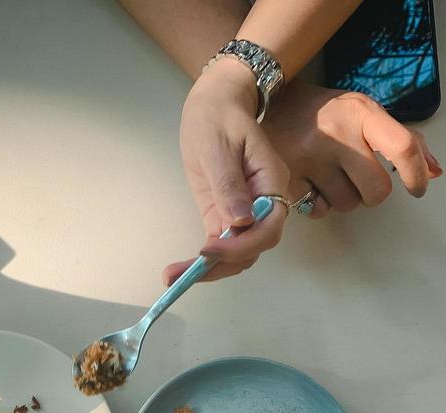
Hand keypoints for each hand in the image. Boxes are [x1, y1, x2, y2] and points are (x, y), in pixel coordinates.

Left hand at [169, 58, 290, 285]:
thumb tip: (241, 221)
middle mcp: (263, 202)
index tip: (209, 248)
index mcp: (271, 183)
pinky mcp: (224, 213)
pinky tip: (180, 270)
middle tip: (182, 275)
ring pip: (238, 251)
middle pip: (254, 247)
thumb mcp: (218, 145)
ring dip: (210, 269)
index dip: (242, 245)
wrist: (215, 102)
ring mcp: (244, 210)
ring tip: (174, 276)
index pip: (268, 228)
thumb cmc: (218, 116)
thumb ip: (229, 184)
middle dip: (221, 265)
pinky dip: (203, 260)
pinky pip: (222, 243)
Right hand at [261, 80, 441, 218]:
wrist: (271, 106)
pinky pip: (320, 210)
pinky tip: (312, 183)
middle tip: (360, 178)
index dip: (416, 174)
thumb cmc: (326, 114)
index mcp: (361, 113)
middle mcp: (336, 134)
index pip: (402, 146)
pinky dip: (320, 203)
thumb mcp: (364, 113)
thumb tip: (434, 171)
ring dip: (344, 197)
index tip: (417, 188)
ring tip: (330, 175)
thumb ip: (401, 139)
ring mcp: (309, 158)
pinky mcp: (287, 178)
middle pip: (377, 191)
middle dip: (373, 192)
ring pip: (347, 204)